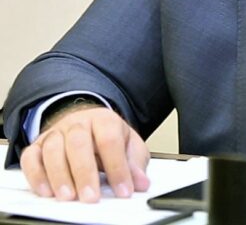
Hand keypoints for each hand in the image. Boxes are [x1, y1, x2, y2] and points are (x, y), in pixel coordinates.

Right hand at [20, 106, 149, 202]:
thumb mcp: (128, 145)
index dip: (117, 168)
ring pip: (53, 149)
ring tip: (68, 197)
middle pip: (78, 143)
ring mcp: (56, 133)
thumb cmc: (107, 137)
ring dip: (59, 175)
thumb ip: (135, 163)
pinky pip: (30, 158)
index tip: (123, 190)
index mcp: (104, 120)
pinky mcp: (37, 146)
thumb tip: (141, 182)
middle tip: (91, 198)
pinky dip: (36, 175)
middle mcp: (78, 123)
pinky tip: (46, 191)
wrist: (85, 121)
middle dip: (84, 172)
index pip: (110, 140)